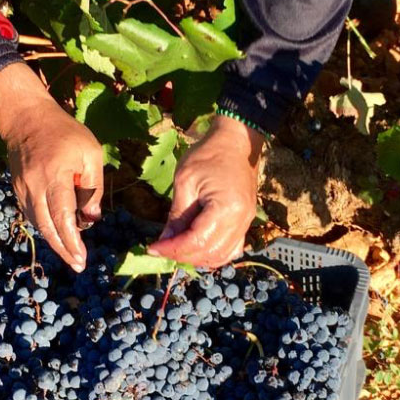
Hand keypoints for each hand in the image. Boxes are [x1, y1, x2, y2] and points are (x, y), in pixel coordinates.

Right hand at [0, 63, 102, 271]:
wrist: (25, 118)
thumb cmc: (65, 134)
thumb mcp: (90, 153)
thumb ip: (93, 187)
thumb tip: (91, 219)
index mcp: (55, 176)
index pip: (62, 217)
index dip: (71, 242)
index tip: (81, 259)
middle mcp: (34, 186)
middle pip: (47, 227)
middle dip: (63, 250)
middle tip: (78, 265)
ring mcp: (23, 189)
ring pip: (38, 224)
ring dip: (54, 242)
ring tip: (71, 254)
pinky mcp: (17, 190)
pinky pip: (32, 215)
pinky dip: (45, 227)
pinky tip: (58, 234)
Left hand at [149, 115, 263, 268]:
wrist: (237, 142)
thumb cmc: (209, 155)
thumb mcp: (185, 181)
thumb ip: (177, 215)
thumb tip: (165, 241)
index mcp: (226, 208)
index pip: (197, 240)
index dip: (173, 249)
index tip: (152, 248)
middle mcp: (241, 221)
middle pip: (209, 253)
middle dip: (182, 255)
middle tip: (162, 248)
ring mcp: (246, 223)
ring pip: (221, 256)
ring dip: (197, 257)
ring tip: (177, 248)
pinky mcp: (246, 222)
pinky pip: (231, 249)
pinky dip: (213, 254)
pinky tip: (197, 247)